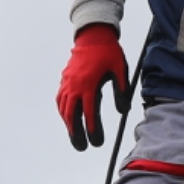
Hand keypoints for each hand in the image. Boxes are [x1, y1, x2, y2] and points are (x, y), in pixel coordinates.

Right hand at [58, 24, 129, 150]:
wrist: (92, 36)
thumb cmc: (108, 53)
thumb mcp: (120, 70)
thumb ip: (121, 90)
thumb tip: (123, 111)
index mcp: (89, 84)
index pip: (89, 113)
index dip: (92, 129)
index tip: (96, 142)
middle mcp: (75, 86)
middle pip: (72, 115)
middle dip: (76, 133)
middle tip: (82, 147)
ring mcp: (67, 83)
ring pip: (64, 109)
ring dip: (68, 125)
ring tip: (75, 138)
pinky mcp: (65, 80)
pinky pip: (60, 100)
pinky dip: (63, 112)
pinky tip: (68, 119)